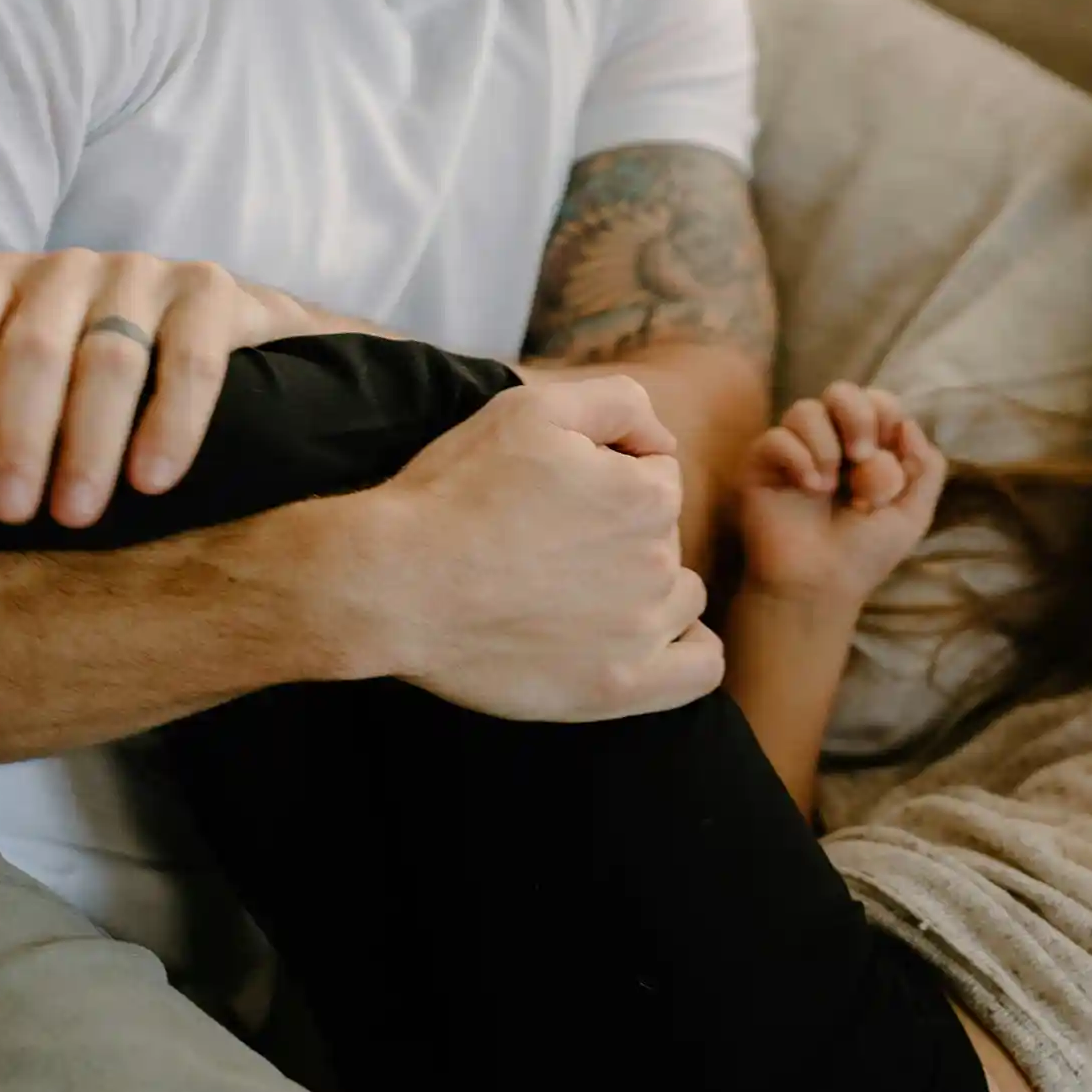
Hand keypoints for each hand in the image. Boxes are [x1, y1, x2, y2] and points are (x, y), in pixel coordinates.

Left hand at [0, 250, 340, 528]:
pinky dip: (171, 423)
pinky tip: (152, 478)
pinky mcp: (212, 288)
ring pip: (109, 358)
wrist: (231, 332)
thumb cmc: (109, 377)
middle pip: (34, 348)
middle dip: (19, 434)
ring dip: (89, 443)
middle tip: (11, 509)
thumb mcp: (40, 377)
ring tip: (76, 513)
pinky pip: (191, 359)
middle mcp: (69, 268)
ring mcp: (143, 272)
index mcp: (7, 282)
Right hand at [350, 374, 722, 721]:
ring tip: (575, 592)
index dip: (606, 480)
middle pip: (664, 539)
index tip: (554, 498)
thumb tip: (663, 442)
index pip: (655, 479)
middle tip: (548, 545)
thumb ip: (618, 404)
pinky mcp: (618, 687)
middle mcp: (656, 564)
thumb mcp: (531, 409)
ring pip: (680, 598)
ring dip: (646, 590)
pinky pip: (698, 670)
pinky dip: (685, 654)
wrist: (393, 583)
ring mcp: (640, 632)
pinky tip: (647, 642)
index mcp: (646, 497)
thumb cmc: (455, 492)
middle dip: (621, 534)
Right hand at [734, 382, 947, 608]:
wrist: (820, 587)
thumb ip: (926, 467)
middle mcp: (829, 442)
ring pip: (805, 409)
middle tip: (861, 455)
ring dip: (826, 443)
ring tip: (830, 486)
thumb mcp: (913, 514)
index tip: (885, 450)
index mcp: (866, 448)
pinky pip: (776, 437)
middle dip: (857, 415)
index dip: (883, 412)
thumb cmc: (863, 554)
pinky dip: (798, 458)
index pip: (875, 401)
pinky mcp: (762, 465)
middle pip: (840, 391)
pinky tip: (809, 489)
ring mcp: (794, 452)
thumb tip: (908, 423)